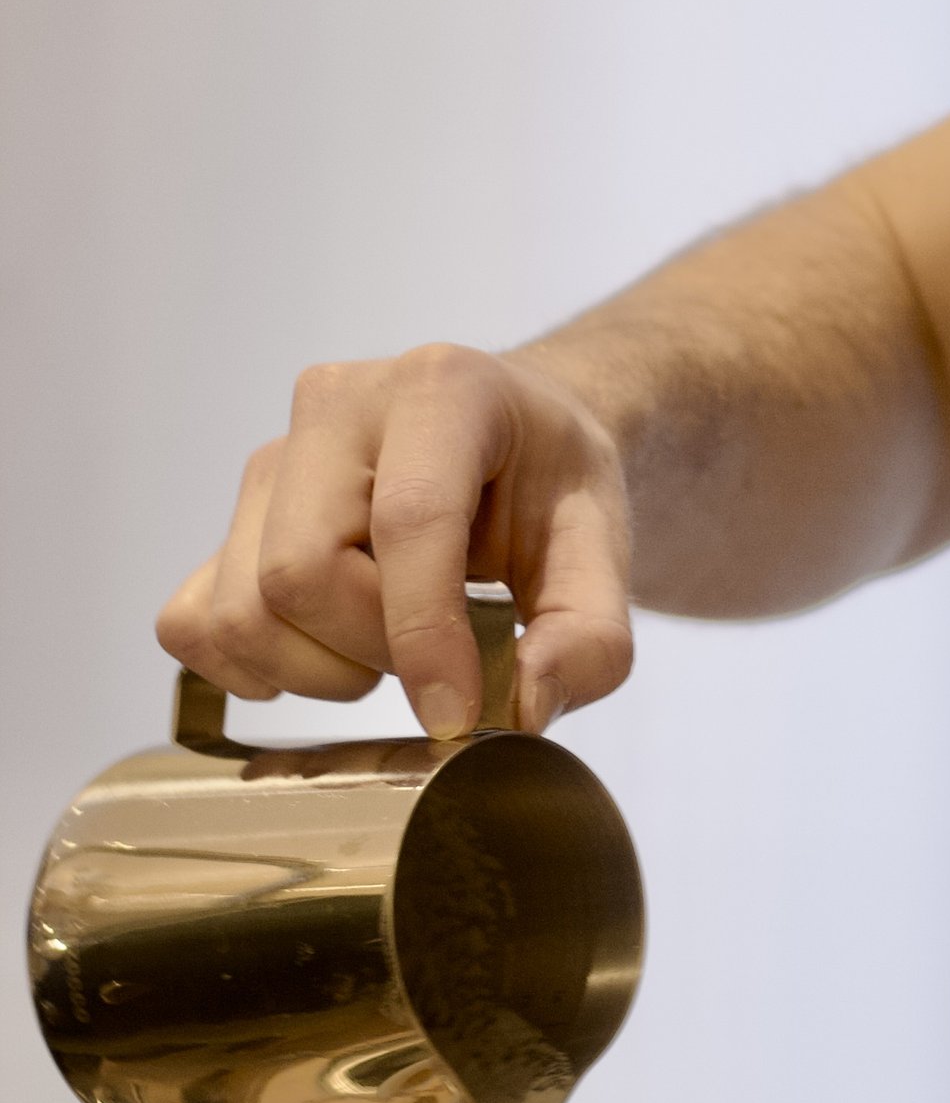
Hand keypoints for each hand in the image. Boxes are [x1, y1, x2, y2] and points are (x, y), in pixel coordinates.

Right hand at [157, 343, 630, 734]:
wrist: (513, 445)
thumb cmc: (551, 489)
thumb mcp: (603, 552)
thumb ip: (589, 637)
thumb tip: (520, 706)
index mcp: (441, 387)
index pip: (406, 523)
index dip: (423, 637)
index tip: (455, 715)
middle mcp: (336, 405)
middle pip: (300, 572)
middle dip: (372, 650)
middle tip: (441, 656)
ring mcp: (270, 458)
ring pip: (241, 607)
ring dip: (317, 667)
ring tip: (389, 648)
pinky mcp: (232, 517)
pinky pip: (192, 620)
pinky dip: (248, 666)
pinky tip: (320, 656)